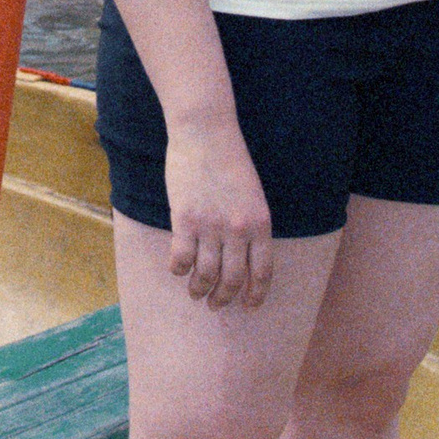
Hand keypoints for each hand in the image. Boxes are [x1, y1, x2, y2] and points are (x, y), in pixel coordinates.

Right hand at [162, 120, 273, 309]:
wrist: (205, 132)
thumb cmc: (229, 160)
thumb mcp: (252, 195)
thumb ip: (249, 225)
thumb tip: (240, 256)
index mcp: (260, 223)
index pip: (262, 272)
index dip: (254, 295)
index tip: (247, 306)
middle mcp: (238, 230)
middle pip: (232, 279)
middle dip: (223, 298)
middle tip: (214, 305)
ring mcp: (211, 225)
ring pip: (205, 274)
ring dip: (199, 289)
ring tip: (194, 292)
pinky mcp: (185, 219)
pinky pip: (181, 258)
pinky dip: (178, 269)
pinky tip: (177, 268)